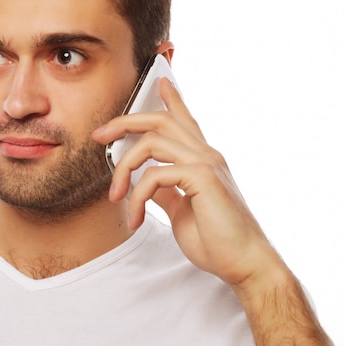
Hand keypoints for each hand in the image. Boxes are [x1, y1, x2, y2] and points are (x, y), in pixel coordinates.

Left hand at [92, 78, 280, 287]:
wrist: (245, 265)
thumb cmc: (216, 240)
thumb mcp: (181, 210)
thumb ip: (165, 191)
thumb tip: (145, 180)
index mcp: (203, 159)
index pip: (185, 120)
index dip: (173, 98)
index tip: (160, 80)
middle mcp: (206, 154)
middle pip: (160, 120)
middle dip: (125, 122)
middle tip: (99, 135)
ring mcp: (206, 163)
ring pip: (151, 143)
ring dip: (123, 168)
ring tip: (114, 196)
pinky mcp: (203, 178)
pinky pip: (155, 175)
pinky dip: (136, 196)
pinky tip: (134, 217)